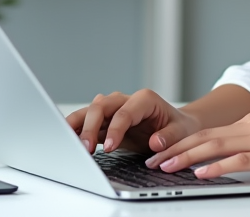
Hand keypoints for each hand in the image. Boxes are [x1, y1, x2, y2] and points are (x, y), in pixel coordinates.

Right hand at [65, 89, 198, 156]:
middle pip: (100, 106)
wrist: (176, 127)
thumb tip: (155, 142)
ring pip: (89, 112)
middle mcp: (126, 100)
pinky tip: (68, 142)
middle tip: (85, 149)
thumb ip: (169, 136)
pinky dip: (77, 131)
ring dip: (78, 127)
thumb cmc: (178, 127)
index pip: (124, 112)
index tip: (109, 147)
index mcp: (144, 99)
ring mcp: (114, 110)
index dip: (115, 129)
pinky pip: (88, 124)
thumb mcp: (181, 131)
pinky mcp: (106, 122)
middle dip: (90, 126)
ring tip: (69, 144)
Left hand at [144, 112, 249, 187]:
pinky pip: (240, 160)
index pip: (210, 132)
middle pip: (207, 136)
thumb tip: (224, 167)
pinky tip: (202, 173)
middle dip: (176, 148)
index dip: (183, 142)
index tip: (162, 151)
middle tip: (153, 158)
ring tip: (167, 166)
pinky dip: (217, 166)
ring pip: (217, 145)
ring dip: (188, 157)